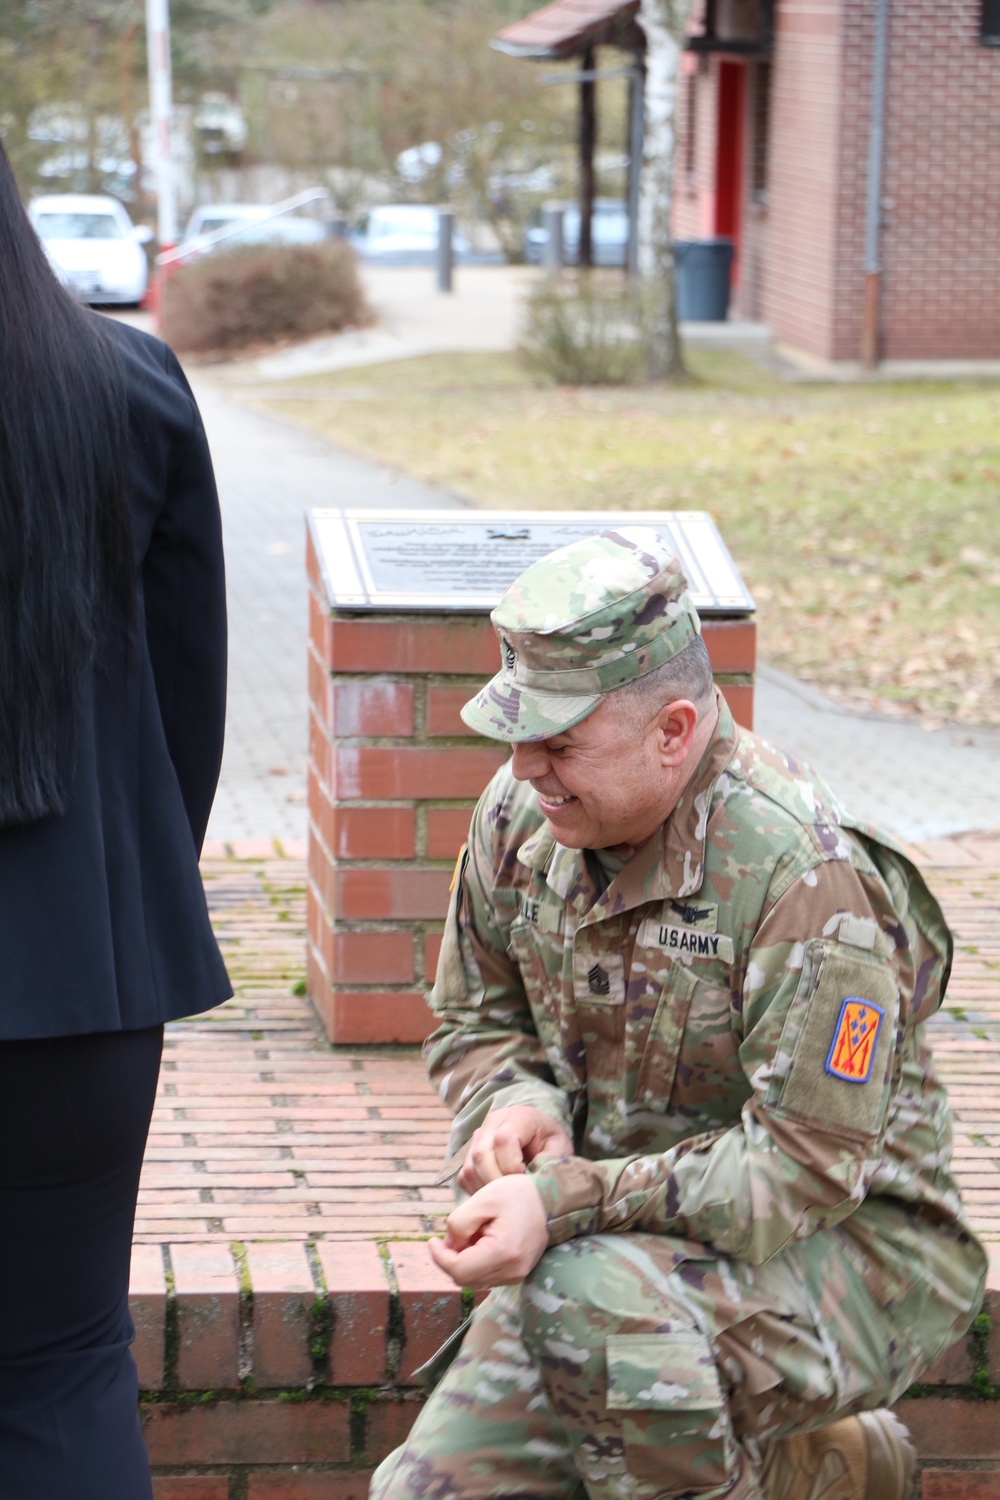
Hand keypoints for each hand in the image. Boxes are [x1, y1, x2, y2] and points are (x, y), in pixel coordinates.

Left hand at [429, 1174, 547, 1290]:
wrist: (551, 1198)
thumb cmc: (519, 1194)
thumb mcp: (484, 1198)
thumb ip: (459, 1222)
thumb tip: (448, 1245)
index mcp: (503, 1253)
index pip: (458, 1270)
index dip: (440, 1257)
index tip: (433, 1240)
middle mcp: (512, 1271)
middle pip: (464, 1279)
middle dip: (451, 1258)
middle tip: (453, 1234)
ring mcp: (517, 1275)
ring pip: (474, 1280)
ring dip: (464, 1261)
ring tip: (473, 1234)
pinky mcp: (518, 1273)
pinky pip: (487, 1276)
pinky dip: (477, 1262)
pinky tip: (483, 1241)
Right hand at [457, 1105, 572, 1193]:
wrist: (541, 1134)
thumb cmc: (551, 1143)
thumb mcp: (560, 1149)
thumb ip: (548, 1163)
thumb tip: (529, 1184)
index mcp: (519, 1117)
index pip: (503, 1139)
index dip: (512, 1166)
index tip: (524, 1180)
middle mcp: (493, 1122)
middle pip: (481, 1154)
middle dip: (496, 1182)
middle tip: (513, 1197)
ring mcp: (478, 1136)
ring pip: (470, 1167)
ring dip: (486, 1190)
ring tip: (506, 1198)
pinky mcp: (469, 1152)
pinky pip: (464, 1176)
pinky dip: (478, 1191)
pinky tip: (497, 1195)